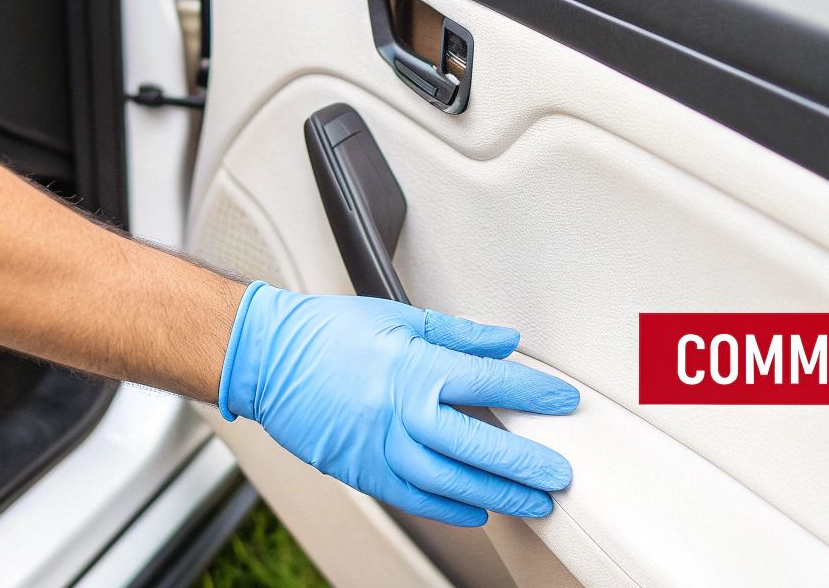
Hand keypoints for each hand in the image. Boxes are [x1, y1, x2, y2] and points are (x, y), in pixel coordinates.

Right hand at [218, 282, 578, 526]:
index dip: (533, 393)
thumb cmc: (326, 332)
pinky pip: (414, 497)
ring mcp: (379, 446)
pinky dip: (450, 508)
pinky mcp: (360, 470)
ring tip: (532, 502)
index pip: (490, 382)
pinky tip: (478, 511)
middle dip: (525, 463)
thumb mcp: (397, 317)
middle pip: (478, 444)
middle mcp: (399, 411)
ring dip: (496, 494)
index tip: (563, 401)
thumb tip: (505, 342)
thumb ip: (457, 334)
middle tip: (560, 475)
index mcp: (414, 367)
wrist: (266, 358)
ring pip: (450, 481)